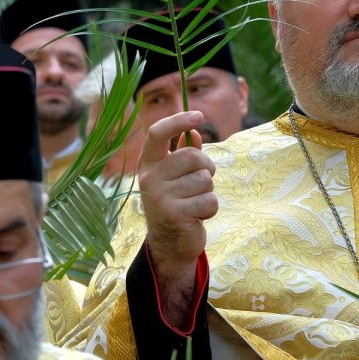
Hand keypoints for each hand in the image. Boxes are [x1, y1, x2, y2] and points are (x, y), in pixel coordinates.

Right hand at [138, 111, 217, 319]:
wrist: (169, 244)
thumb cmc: (177, 202)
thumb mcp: (176, 177)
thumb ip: (185, 153)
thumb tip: (194, 132)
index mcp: (148, 164)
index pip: (157, 133)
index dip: (178, 121)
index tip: (198, 115)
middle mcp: (149, 178)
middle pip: (193, 156)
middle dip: (206, 168)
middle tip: (200, 183)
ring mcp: (160, 197)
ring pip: (204, 180)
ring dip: (207, 192)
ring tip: (194, 203)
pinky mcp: (175, 214)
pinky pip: (209, 201)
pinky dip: (210, 209)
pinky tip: (197, 216)